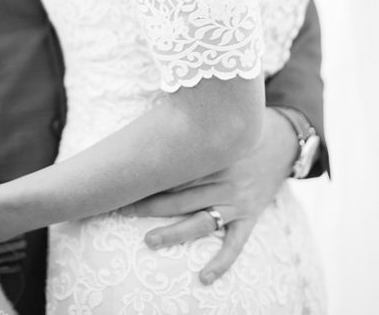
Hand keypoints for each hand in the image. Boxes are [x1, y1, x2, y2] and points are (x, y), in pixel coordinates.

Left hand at [122, 108, 297, 283]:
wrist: (283, 141)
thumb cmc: (234, 131)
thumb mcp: (212, 126)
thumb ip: (184, 131)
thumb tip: (147, 129)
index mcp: (210, 157)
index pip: (172, 171)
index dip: (146, 178)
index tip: (121, 183)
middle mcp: (222, 182)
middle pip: (180, 197)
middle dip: (149, 205)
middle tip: (121, 210)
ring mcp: (237, 202)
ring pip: (201, 221)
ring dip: (174, 233)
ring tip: (149, 241)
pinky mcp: (250, 216)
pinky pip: (235, 243)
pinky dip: (221, 262)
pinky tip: (204, 277)